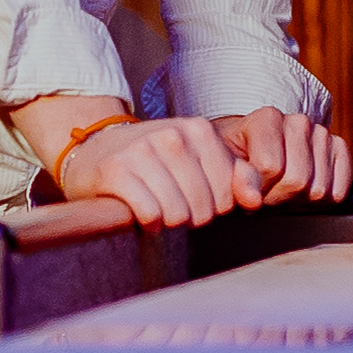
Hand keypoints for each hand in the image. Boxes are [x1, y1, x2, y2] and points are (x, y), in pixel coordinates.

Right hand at [55, 114, 269, 223]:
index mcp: (200, 130)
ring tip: (159, 208)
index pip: (227, 195)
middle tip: (175, 205)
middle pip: (203, 209)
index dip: (214, 208)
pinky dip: (148, 223)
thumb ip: (236, 176)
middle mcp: (173, 136)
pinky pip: (150, 214)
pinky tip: (143, 213)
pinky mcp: (117, 170)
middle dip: (190, 217)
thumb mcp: (199, 158)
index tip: (196, 199)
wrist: (96, 146)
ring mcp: (143, 151)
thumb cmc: (155, 158)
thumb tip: (255, 201)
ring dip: (168, 222)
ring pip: (177, 214)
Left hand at [211, 109, 350, 205]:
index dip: (258, 188)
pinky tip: (304, 190)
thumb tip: (252, 200)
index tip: (250, 185)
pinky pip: (339, 189)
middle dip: (278, 197)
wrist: (254, 153)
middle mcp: (298, 121)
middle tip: (267, 191)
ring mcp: (321, 133)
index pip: (271, 166)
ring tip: (282, 189)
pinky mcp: (339, 148)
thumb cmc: (238, 161)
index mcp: (267, 118)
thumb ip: (235, 182)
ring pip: (318, 188)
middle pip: (298, 180)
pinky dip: (322, 200)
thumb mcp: (226, 168)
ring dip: (298, 200)